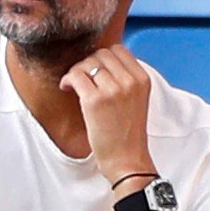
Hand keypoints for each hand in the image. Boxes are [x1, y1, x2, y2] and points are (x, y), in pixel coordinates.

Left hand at [61, 45, 158, 183]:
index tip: (95, 70)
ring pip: (87, 63)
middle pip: (101, 54)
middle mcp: (130, 81)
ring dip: (76, 72)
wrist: (128, 160)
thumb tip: (100, 61)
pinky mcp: (95, 100)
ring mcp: (113, 90)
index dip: (103, 57)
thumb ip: (125, 79)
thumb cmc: (128, 134)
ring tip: (75, 86)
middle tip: (82, 79)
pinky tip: (67, 89)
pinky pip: (75, 76)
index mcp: (142, 79)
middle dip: (88, 64)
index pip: (118, 50)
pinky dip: (67, 80)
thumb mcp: (136, 99)